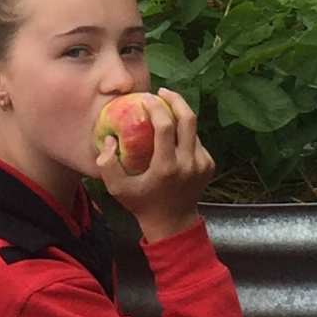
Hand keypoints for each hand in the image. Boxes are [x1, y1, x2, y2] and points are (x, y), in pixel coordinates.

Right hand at [97, 88, 213, 240]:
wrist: (172, 223)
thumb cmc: (141, 204)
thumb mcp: (117, 189)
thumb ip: (107, 164)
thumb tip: (109, 139)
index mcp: (167, 167)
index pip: (166, 126)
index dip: (157, 107)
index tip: (146, 98)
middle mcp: (188, 163)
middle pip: (188, 119)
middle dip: (175, 99)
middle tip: (162, 92)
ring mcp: (201, 164)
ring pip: (194, 129)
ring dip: (180, 115)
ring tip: (165, 108)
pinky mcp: (208, 165)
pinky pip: (197, 141)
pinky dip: (185, 132)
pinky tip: (173, 132)